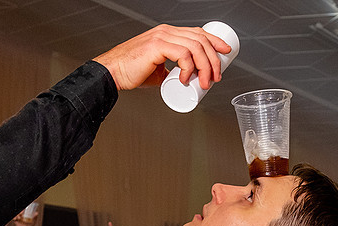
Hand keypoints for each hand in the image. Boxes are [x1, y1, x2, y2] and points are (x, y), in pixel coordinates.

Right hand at [12, 209, 37, 225]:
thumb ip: (35, 217)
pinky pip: (14, 218)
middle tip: (21, 213)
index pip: (23, 209)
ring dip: (17, 215)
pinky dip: (14, 218)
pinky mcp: (16, 220)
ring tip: (19, 218)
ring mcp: (18, 217)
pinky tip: (15, 219)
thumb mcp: (34, 220)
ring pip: (16, 214)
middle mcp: (22, 214)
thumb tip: (37, 213)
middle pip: (19, 211)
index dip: (23, 209)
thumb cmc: (31, 224)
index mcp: (25, 213)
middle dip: (19, 212)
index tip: (23, 211)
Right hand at [94, 24, 230, 90]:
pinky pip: (182, 53)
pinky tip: (187, 79)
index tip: (225, 53)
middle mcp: (166, 31)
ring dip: (205, 66)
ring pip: (195, 46)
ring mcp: (162, 37)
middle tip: (216, 77)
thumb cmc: (131, 72)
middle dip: (214, 59)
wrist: (112, 72)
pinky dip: (189, 67)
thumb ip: (170, 70)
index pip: (197, 33)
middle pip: (200, 39)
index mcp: (168, 34)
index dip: (214, 41)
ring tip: (205, 82)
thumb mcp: (157, 69)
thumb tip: (183, 79)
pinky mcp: (157, 46)